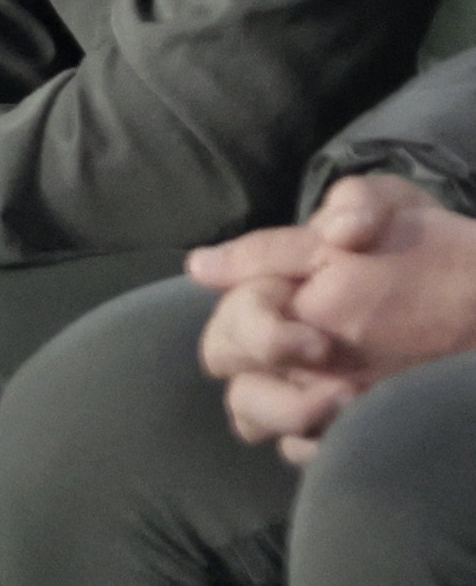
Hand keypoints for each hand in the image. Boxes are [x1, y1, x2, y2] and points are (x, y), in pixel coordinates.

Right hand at [189, 176, 475, 464]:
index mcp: (279, 285)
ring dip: (283, 411)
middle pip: (222, 357)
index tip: (315, 338)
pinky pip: (299, 450)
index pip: (231, 311)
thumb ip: (353, 205)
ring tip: (346, 403)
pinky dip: (315, 447)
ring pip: (248, 414)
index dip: (258, 328)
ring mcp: (305, 384)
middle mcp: (281, 338)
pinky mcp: (339, 424)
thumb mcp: (392, 208)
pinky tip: (357, 428)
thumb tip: (325, 233)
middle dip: (264, 358)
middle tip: (324, 357)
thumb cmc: (433, 250)